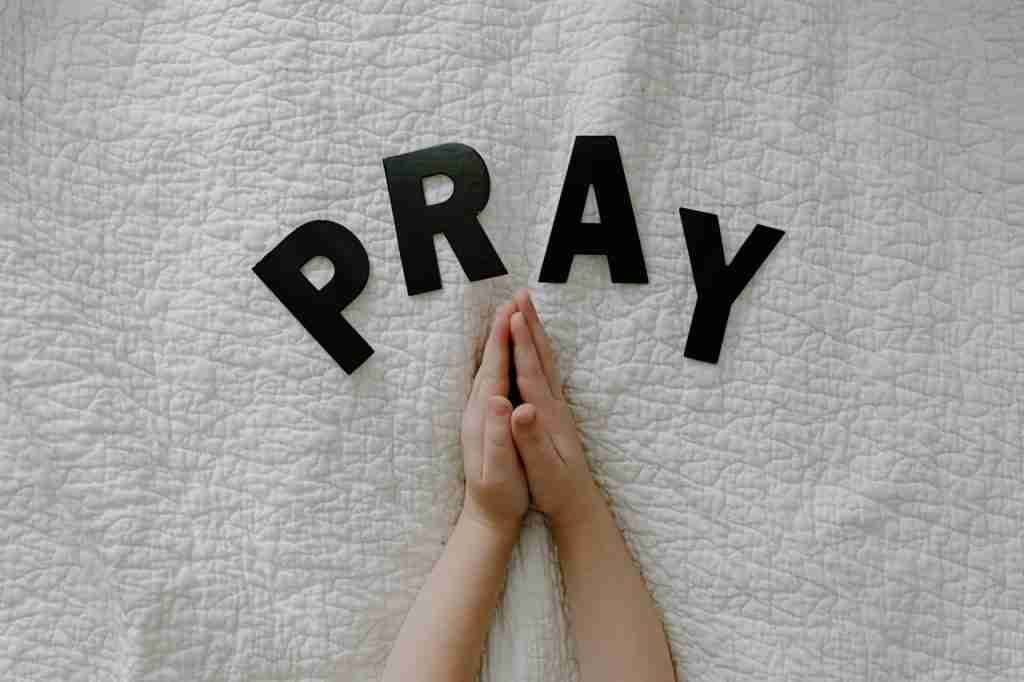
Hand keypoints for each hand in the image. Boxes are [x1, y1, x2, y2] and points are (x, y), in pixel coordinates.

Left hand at [459, 302, 529, 535]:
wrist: (487, 518)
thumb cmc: (499, 496)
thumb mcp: (500, 469)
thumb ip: (498, 434)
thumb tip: (500, 400)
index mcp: (484, 418)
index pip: (494, 371)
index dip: (503, 342)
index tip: (511, 313)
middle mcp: (479, 411)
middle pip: (489, 363)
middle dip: (500, 331)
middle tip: (511, 300)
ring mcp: (481, 415)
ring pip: (491, 369)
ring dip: (499, 342)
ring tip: (509, 318)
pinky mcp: (487, 421)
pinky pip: (496, 380)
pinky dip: (502, 361)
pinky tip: (507, 356)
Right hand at [508, 289, 605, 531]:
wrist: (579, 505)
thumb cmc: (557, 490)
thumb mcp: (543, 469)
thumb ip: (532, 439)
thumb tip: (522, 409)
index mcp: (546, 415)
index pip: (530, 372)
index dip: (520, 344)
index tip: (512, 316)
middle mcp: (554, 404)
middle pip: (541, 356)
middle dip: (530, 325)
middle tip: (521, 295)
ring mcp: (556, 407)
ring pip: (545, 360)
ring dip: (535, 333)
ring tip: (526, 309)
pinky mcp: (554, 413)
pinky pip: (545, 371)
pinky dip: (538, 351)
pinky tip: (535, 347)